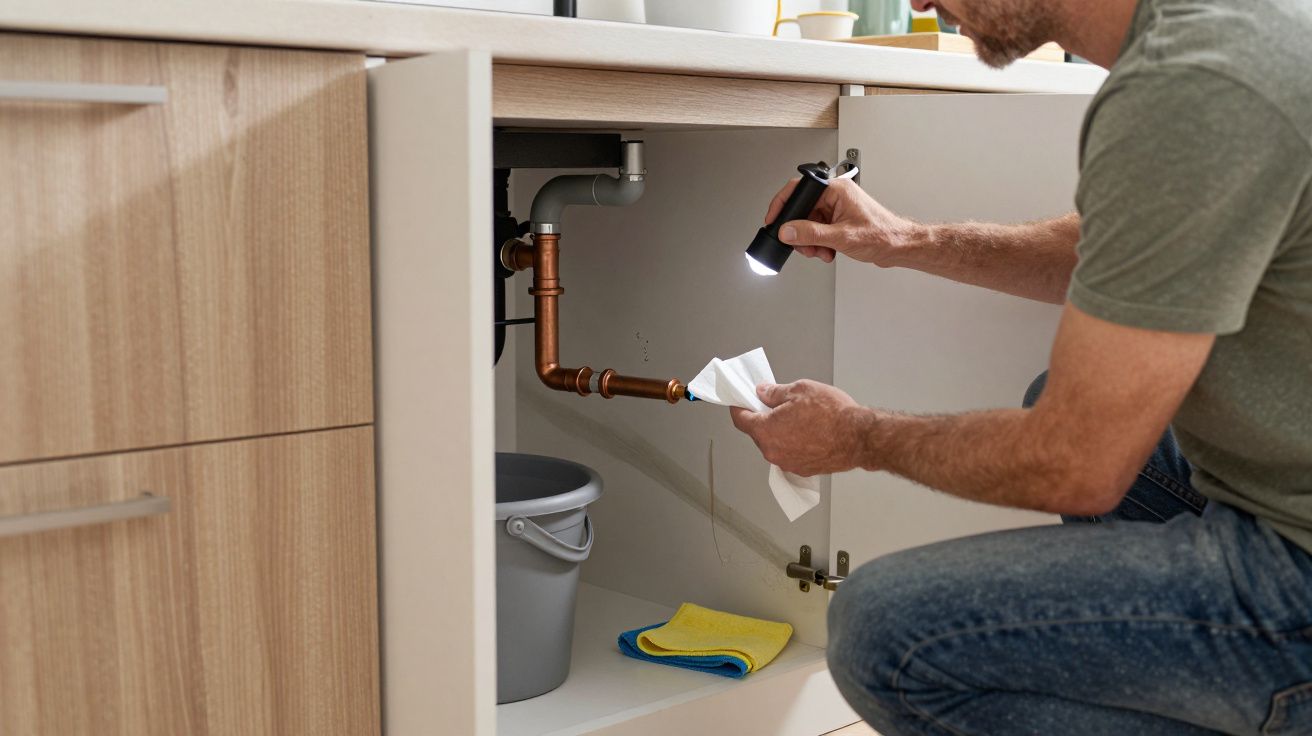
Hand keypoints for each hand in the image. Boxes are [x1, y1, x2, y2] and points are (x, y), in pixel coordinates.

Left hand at [730, 380, 874, 476]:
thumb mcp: (799, 390)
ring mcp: (788, 463)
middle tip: (774, 404)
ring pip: (775, 444)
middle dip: (763, 418)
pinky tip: (808, 431)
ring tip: (799, 417)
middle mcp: (774, 452)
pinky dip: (793, 443)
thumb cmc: (833, 414)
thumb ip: (775, 393)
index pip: (741, 420)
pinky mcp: (803, 469)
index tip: (740, 401)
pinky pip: (790, 454)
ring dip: (780, 432)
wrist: (859, 437)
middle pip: (758, 433)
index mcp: (766, 431)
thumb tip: (763, 392)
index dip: (738, 407)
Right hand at [764, 177, 920, 265]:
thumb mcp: (841, 237)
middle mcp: (835, 196)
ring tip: (821, 251)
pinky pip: (818, 230)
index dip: (782, 206)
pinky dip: (819, 243)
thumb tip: (788, 231)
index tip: (773, 220)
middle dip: (800, 232)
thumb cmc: (882, 235)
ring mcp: (837, 208)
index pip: (798, 190)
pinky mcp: (839, 220)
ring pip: (809, 223)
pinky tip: (828, 251)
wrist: (899, 246)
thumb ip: (811, 234)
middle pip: (802, 210)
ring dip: (811, 241)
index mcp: (836, 190)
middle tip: (803, 245)